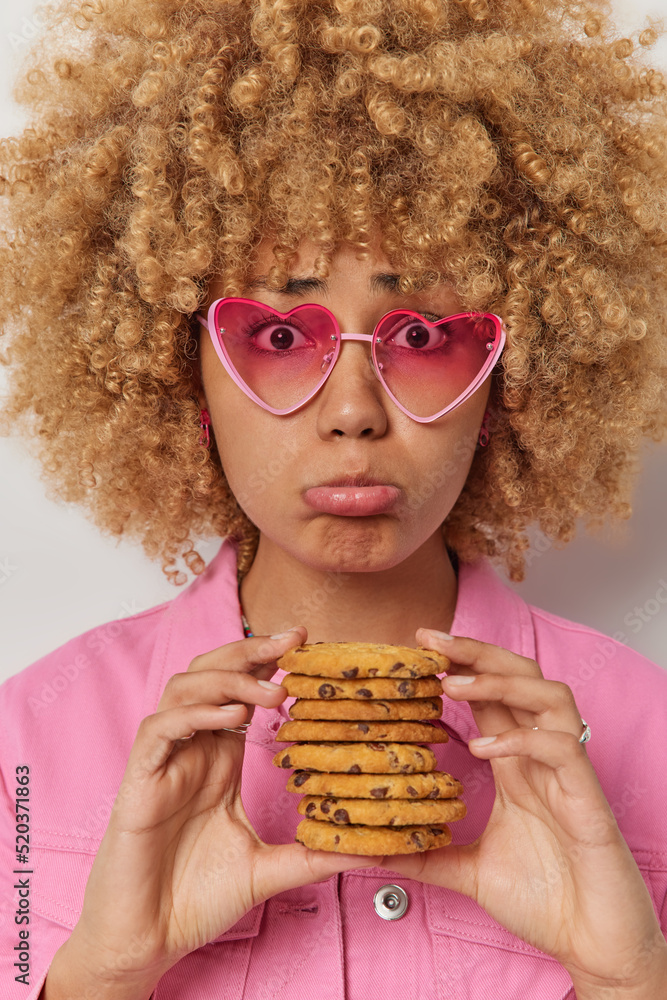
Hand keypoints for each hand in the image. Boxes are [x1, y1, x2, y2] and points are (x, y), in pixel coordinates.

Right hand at [55, 627, 381, 991]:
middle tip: (294, 641)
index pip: (243, 691)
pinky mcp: (140, 780)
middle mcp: (192, 749)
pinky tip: (231, 718)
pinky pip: (160, 728)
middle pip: (212, 674)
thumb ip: (313, 854)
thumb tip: (370, 852)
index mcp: (219, 758)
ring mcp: (164, 760)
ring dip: (229, 679)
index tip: (308, 644)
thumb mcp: (268, 869)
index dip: (270, 662)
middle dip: (251, 652)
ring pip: (185, 688)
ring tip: (273, 690)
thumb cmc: (197, 899)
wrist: (150, 939)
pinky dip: (195, 714)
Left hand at [384, 631, 666, 992]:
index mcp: (517, 764)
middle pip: (519, 676)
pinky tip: (485, 748)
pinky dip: (521, 739)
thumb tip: (369, 852)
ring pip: (548, 695)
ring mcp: (567, 773)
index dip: (458, 664)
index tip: (416, 647)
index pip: (490, 694)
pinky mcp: (587, 798)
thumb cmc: (546, 902)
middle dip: (475, 651)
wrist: (595, 945)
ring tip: (452, 684)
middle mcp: (542, 758)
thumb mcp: (468, 873)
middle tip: (428, 639)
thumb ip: (425, 856)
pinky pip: (561, 747)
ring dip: (500, 682)